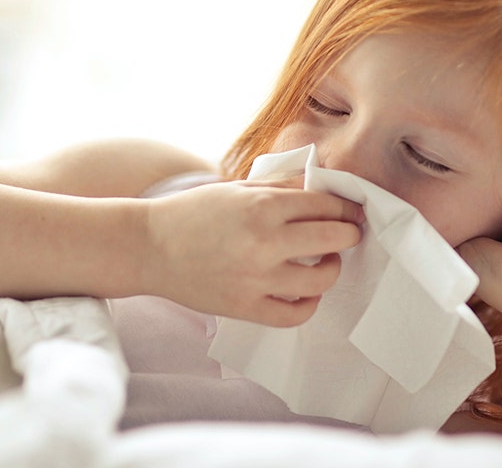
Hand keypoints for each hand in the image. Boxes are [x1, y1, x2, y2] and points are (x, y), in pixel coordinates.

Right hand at [144, 179, 362, 326]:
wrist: (149, 247)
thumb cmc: (193, 213)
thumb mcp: (237, 188)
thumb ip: (280, 188)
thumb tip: (323, 188)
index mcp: (262, 205)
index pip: (326, 205)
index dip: (346, 207)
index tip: (351, 211)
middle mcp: (264, 242)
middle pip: (334, 238)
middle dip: (349, 233)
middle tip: (349, 233)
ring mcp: (256, 279)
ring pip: (321, 279)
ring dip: (333, 268)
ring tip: (327, 263)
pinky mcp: (245, 307)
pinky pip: (294, 314)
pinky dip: (309, 304)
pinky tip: (307, 292)